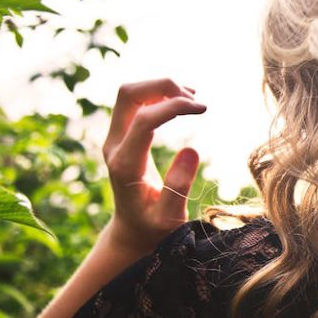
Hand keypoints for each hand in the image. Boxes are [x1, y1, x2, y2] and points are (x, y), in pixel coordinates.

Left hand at [101, 78, 206, 255]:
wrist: (132, 231)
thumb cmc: (154, 228)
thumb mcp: (169, 217)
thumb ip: (178, 186)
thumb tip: (191, 149)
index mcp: (125, 165)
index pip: (144, 119)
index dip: (174, 106)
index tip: (203, 108)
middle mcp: (114, 146)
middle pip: (128, 95)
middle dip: (162, 86)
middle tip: (195, 99)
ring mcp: (115, 139)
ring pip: (130, 94)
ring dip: (160, 88)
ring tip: (192, 100)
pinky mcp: (122, 136)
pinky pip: (135, 102)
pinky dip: (158, 94)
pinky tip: (181, 102)